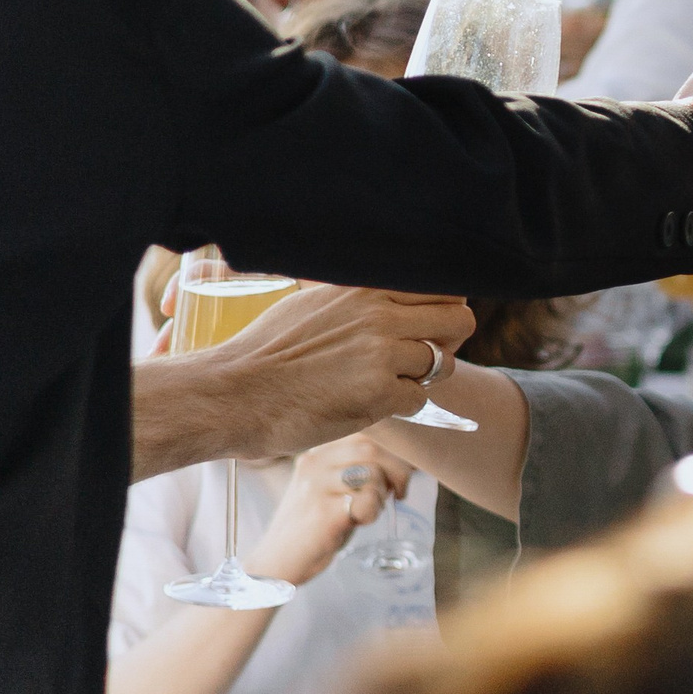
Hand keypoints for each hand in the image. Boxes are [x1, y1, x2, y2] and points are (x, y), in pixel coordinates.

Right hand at [194, 285, 476, 457]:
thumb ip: (359, 298)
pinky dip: (401, 406)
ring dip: (421, 379)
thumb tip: (392, 295)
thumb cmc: (265, 353)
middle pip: (460, 321)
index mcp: (364, 289)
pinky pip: (419, 400)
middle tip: (422, 359)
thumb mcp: (313, 304)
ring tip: (384, 384)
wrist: (232, 394)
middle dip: (449, 343)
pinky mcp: (378, 394)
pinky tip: (369, 404)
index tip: (430, 326)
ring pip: (443, 364)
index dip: (445, 309)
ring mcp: (381, 354)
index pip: (442, 287)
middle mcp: (378, 315)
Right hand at [248, 436, 411, 586]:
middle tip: (398, 492)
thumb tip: (406, 453)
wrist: (278, 561)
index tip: (401, 471)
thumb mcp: (334, 483)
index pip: (368, 431)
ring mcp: (316, 486)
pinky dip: (372, 511)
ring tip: (369, 510)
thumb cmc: (315, 521)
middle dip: (397, 471)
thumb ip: (360, 463)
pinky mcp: (323, 512)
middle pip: (372, 449)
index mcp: (318, 450)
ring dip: (382, 494)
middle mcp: (313, 462)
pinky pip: (366, 501)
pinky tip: (359, 521)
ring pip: (372, 473)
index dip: (395, 449)